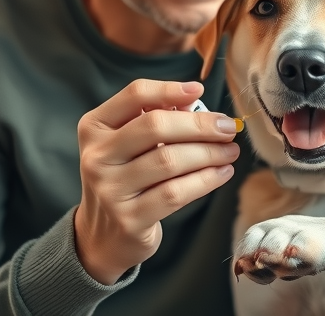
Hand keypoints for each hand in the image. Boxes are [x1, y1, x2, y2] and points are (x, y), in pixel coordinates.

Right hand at [73, 79, 239, 283]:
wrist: (102, 235)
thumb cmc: (125, 178)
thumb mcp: (128, 145)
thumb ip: (155, 119)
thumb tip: (194, 100)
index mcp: (94, 127)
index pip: (135, 95)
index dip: (170, 89)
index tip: (199, 90)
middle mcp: (97, 156)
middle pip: (155, 126)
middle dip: (199, 125)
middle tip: (228, 128)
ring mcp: (110, 189)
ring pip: (169, 160)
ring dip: (209, 153)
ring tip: (230, 151)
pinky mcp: (129, 218)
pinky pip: (176, 193)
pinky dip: (206, 180)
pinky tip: (222, 173)